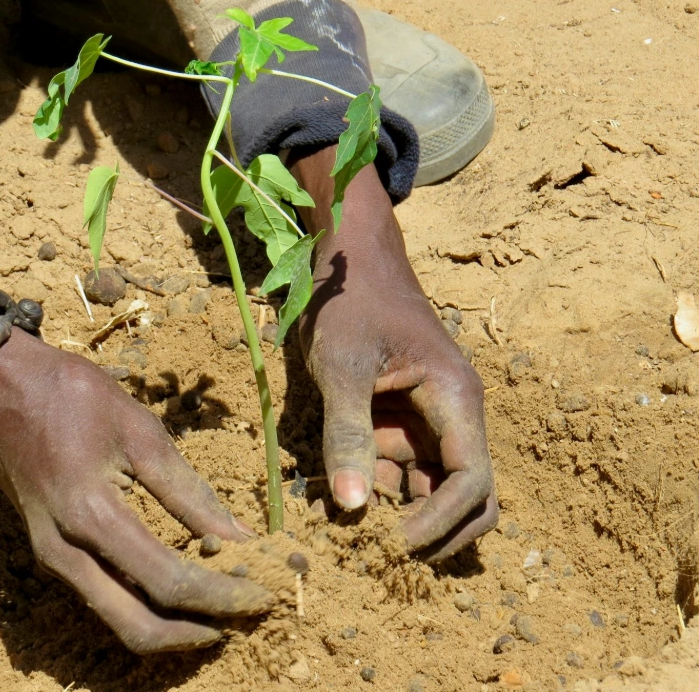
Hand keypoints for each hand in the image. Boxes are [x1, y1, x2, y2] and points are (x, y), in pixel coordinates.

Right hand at [0, 255, 271, 652]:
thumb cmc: (69, 394)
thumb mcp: (137, 429)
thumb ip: (187, 489)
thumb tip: (240, 536)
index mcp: (89, 512)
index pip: (167, 581)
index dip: (220, 596)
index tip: (261, 594)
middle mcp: (63, 550)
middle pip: (137, 626)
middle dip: (198, 632)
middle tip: (245, 616)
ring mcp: (50, 557)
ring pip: (117, 620)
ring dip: (172, 625)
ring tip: (222, 605)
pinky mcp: (48, 552)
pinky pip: (101, 598)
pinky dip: (145, 605)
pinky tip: (181, 586)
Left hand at [290, 149, 497, 560]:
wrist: (348, 259)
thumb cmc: (350, 301)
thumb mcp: (342, 366)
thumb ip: (348, 434)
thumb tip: (353, 509)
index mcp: (455, 399)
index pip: (472, 480)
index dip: (440, 521)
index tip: (394, 544)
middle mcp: (452, 416)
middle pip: (465, 495)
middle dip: (431, 529)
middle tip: (379, 550)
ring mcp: (427, 420)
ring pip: (430, 487)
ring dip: (398, 511)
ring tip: (347, 523)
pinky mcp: (402, 420)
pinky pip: (400, 468)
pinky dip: (376, 487)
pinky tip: (337, 493)